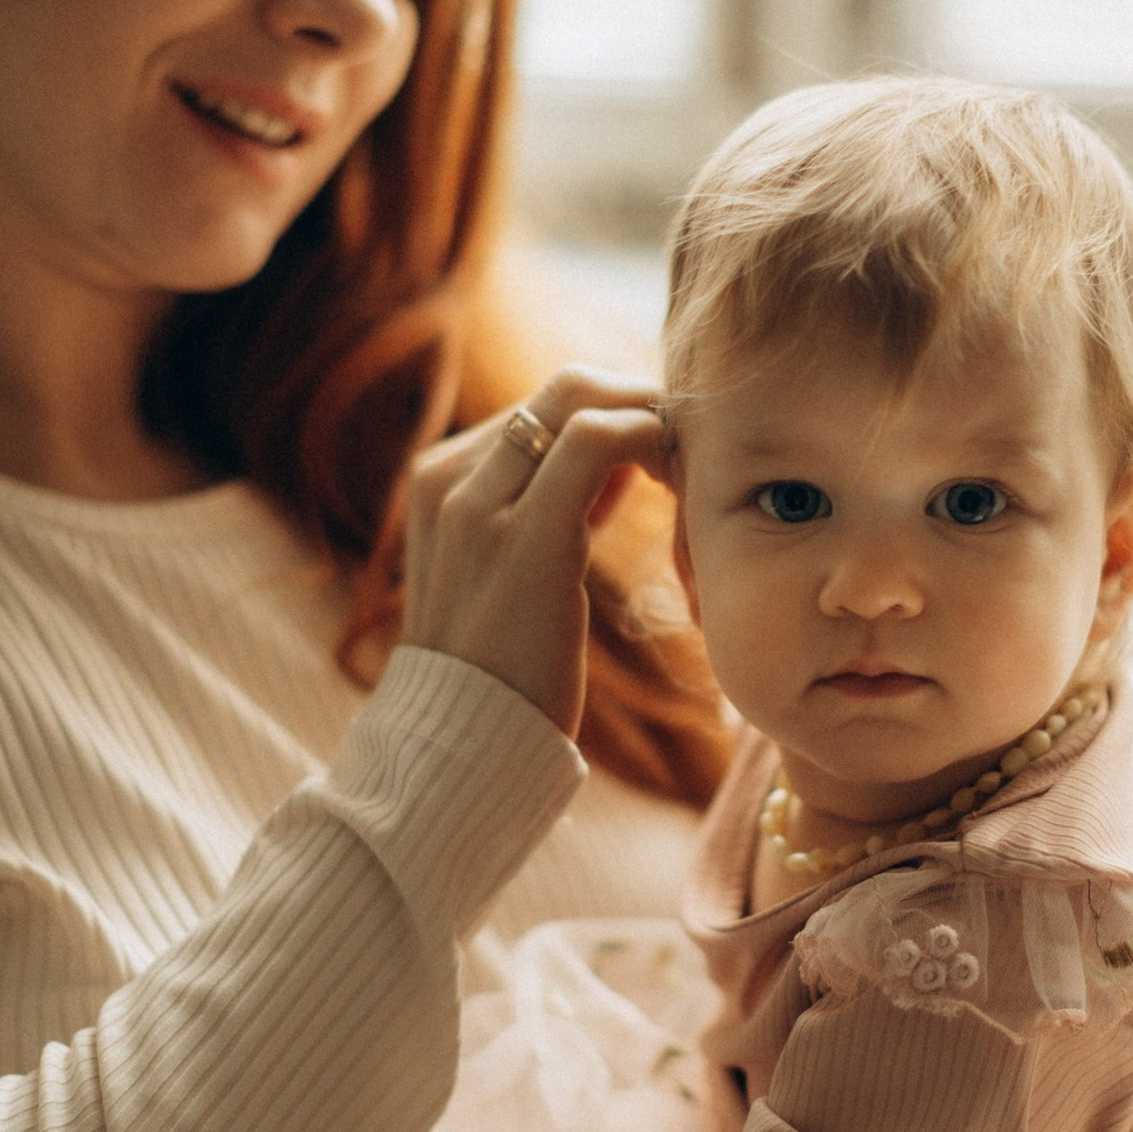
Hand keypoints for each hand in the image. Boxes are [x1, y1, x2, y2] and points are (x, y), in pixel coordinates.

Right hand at [401, 366, 668, 737]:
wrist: (460, 746)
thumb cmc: (499, 670)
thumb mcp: (508, 572)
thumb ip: (545, 510)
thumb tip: (614, 469)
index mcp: (439, 479)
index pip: (544, 404)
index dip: (616, 414)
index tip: (663, 454)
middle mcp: (449, 476)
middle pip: (567, 385)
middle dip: (641, 403)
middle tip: (693, 450)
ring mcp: (476, 502)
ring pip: (586, 397)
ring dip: (653, 422)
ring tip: (692, 474)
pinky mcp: (524, 535)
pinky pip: (601, 440)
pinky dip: (654, 444)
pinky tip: (682, 487)